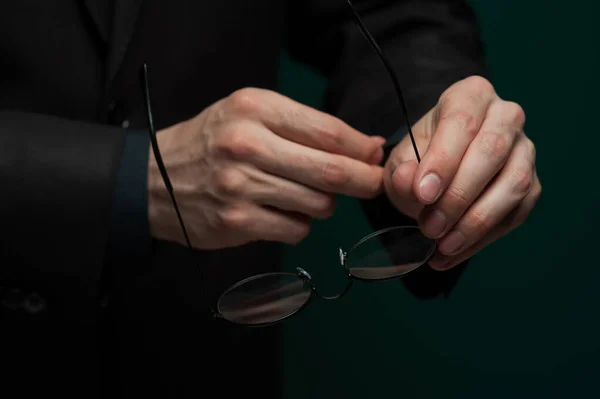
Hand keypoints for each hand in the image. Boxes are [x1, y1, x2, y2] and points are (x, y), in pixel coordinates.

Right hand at [148, 88, 384, 248]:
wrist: (154, 178)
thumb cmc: (213, 142)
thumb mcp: (253, 116)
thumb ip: (307, 128)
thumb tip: (368, 146)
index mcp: (256, 108)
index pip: (329, 132)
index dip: (362, 149)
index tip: (375, 157)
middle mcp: (248, 144)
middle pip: (332, 171)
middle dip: (364, 181)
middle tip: (373, 184)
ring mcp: (240, 186)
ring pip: (319, 205)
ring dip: (324, 204)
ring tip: (304, 195)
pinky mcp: (237, 221)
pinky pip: (297, 230)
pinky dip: (299, 225)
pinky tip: (281, 212)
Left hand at [384, 76, 540, 269]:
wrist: (439, 168)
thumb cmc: (421, 156)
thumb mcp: (401, 160)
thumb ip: (402, 170)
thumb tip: (412, 183)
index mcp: (470, 96)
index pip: (461, 122)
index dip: (443, 160)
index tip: (423, 193)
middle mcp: (505, 117)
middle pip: (492, 152)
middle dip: (459, 196)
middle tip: (430, 227)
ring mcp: (524, 151)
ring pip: (513, 185)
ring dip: (475, 222)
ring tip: (442, 245)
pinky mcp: (531, 184)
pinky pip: (516, 213)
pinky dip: (483, 239)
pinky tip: (453, 253)